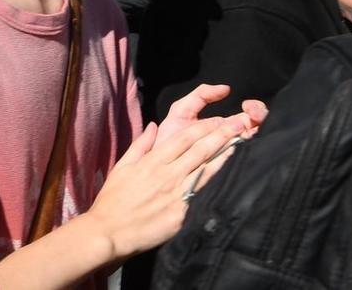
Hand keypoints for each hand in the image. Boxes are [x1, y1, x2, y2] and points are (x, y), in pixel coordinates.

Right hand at [79, 84, 262, 260]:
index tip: (219, 119)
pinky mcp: (182, 214)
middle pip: (199, 151)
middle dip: (221, 135)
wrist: (110, 232)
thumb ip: (140, 145)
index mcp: (153, 161)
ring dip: (224, 155)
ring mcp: (177, 195)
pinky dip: (216, 182)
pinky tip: (229, 175)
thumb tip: (154, 125)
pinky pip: (201, 194)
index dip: (204, 127)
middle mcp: (168, 175)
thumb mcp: (122, 166)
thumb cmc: (113, 199)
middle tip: (238, 124)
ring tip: (240, 143)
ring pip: (206, 171)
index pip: (184, 138)